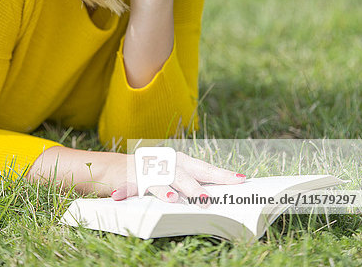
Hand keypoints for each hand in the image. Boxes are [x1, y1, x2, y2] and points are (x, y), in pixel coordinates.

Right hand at [109, 151, 245, 207]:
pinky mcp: (132, 179)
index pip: (206, 169)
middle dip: (194, 188)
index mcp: (182, 162)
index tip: (240, 179)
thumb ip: (195, 183)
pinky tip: (125, 195)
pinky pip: (132, 187)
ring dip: (165, 191)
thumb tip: (219, 196)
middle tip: (205, 200)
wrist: (120, 168)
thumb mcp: (177, 176)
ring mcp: (150, 171)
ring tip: (173, 199)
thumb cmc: (157, 173)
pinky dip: (128, 191)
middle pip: (184, 176)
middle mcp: (168, 164)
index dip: (222, 175)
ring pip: (160, 181)